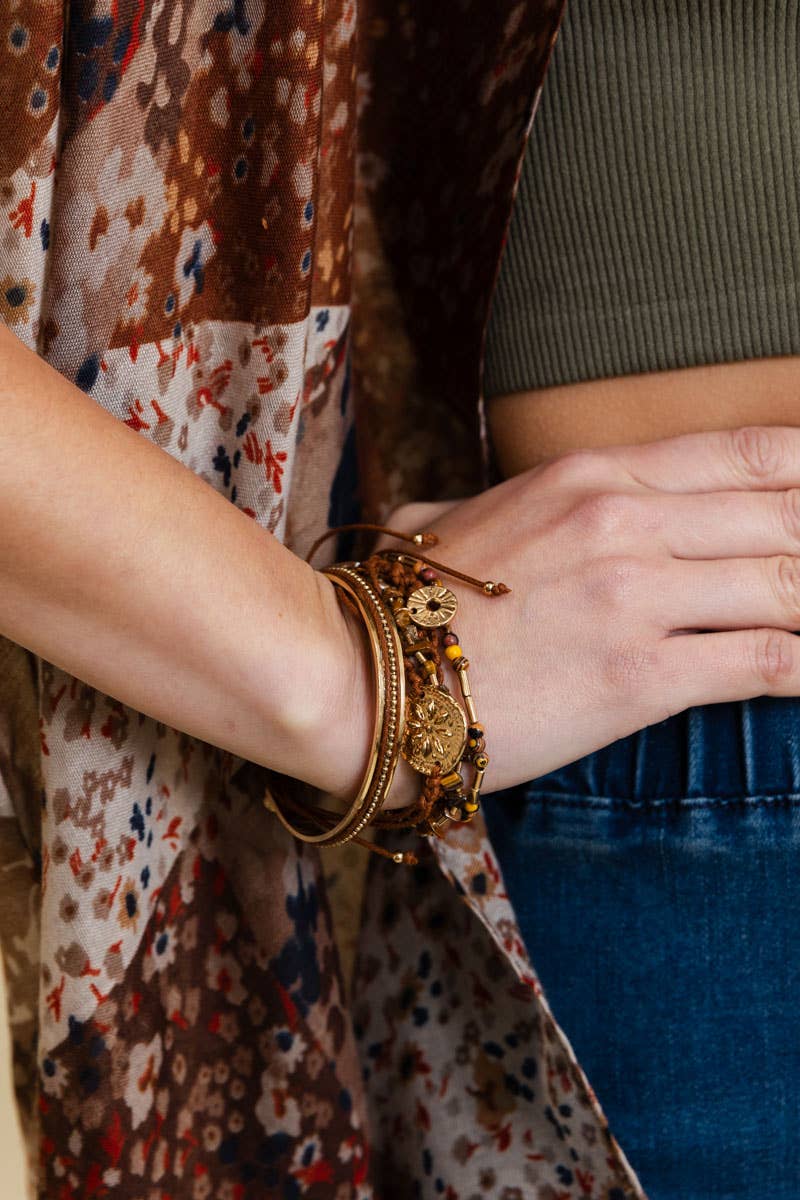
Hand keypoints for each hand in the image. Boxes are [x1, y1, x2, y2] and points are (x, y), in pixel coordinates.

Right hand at [371, 425, 799, 794]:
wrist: (361, 675)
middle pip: (784, 513)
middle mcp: (623, 520)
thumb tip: (464, 508)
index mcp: (589, 474)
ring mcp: (634, 595)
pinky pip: (762, 662)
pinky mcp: (637, 676)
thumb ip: (487, 504)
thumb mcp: (454, 520)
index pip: (746, 450)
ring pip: (788, 583)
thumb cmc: (405, 602)